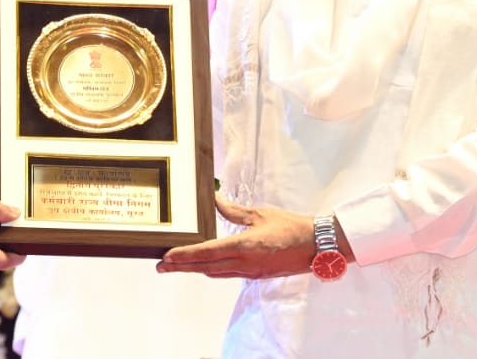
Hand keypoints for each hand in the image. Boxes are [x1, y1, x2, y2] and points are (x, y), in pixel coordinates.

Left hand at [156, 195, 317, 278]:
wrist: (316, 247)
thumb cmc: (290, 227)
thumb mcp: (259, 214)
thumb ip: (234, 211)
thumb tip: (215, 200)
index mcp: (244, 247)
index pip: (206, 253)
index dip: (184, 256)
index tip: (166, 257)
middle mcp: (244, 264)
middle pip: (204, 267)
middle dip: (181, 267)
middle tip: (161, 266)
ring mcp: (250, 272)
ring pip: (215, 272)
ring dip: (195, 269)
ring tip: (177, 265)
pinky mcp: (256, 275)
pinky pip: (227, 274)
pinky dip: (212, 269)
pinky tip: (205, 265)